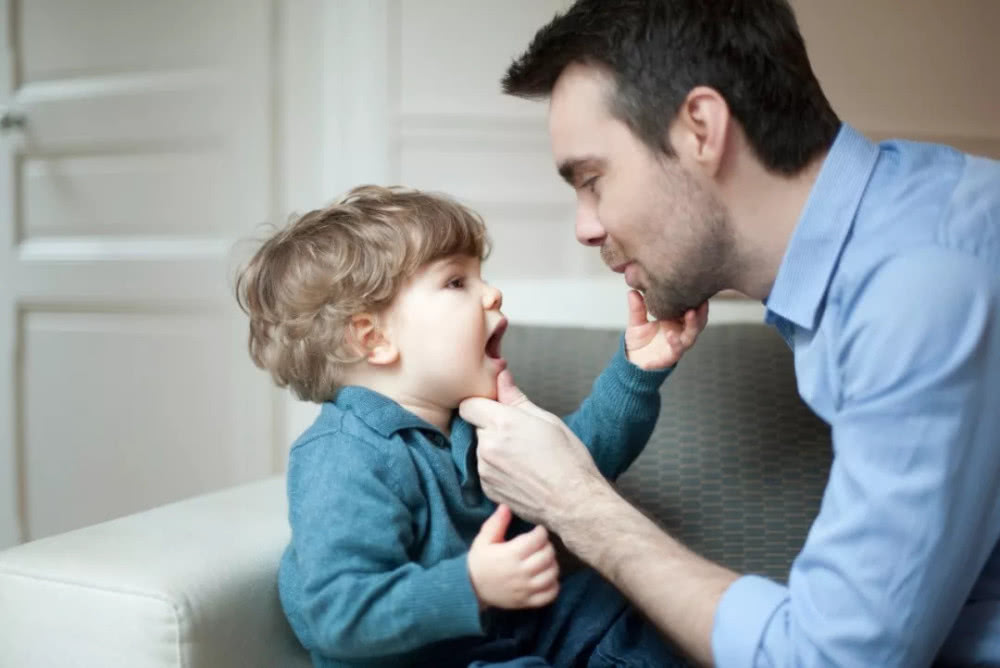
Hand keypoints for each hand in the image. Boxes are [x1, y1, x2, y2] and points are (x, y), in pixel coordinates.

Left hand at [459, 371, 604, 525]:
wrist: (574, 502)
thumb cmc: (568, 460)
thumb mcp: (547, 420)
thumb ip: (516, 398)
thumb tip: (502, 377)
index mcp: (502, 423)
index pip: (468, 405)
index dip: (481, 404)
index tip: (494, 409)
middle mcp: (488, 446)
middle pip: (475, 427)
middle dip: (490, 427)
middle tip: (518, 435)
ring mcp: (485, 470)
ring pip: (480, 450)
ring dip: (493, 449)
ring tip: (523, 457)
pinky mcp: (487, 489)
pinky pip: (484, 471)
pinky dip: (496, 469)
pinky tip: (520, 472)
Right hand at [467, 504, 559, 608]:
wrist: (470, 589)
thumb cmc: (479, 562)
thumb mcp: (483, 540)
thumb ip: (496, 523)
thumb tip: (506, 506)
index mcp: (510, 554)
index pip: (538, 539)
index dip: (541, 532)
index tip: (538, 531)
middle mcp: (521, 572)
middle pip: (547, 555)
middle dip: (547, 546)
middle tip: (541, 544)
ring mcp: (525, 589)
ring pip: (552, 574)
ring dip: (552, 564)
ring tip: (545, 560)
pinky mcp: (527, 602)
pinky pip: (550, 595)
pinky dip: (554, 585)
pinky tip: (547, 578)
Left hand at [624, 290, 708, 369]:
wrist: (632, 361)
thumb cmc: (639, 340)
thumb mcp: (636, 322)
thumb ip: (637, 308)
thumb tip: (632, 291)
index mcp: (675, 320)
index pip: (690, 308)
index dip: (696, 299)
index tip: (696, 286)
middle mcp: (680, 331)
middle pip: (698, 321)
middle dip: (701, 311)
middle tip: (702, 300)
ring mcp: (678, 344)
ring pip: (692, 334)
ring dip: (693, 324)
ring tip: (690, 314)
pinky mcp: (672, 356)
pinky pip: (677, 349)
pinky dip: (675, 342)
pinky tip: (670, 335)